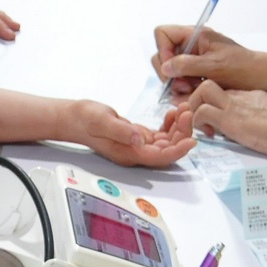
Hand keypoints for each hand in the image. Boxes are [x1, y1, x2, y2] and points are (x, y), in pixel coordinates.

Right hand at [62, 99, 194, 167]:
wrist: (74, 118)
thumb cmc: (85, 119)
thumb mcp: (102, 121)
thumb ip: (121, 131)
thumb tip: (140, 139)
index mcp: (129, 153)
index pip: (160, 157)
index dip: (178, 150)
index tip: (192, 140)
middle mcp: (136, 152)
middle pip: (168, 150)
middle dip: (182, 134)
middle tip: (188, 113)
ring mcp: (137, 145)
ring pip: (166, 142)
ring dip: (178, 128)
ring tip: (183, 109)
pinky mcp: (137, 136)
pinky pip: (160, 135)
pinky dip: (170, 125)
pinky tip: (172, 113)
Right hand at [152, 23, 266, 95]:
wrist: (261, 79)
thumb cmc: (243, 68)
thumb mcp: (214, 66)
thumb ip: (187, 65)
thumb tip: (165, 67)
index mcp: (195, 35)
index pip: (163, 33)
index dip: (163, 51)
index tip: (173, 69)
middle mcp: (191, 46)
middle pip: (163, 55)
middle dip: (170, 73)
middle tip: (184, 85)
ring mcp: (193, 60)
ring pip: (171, 72)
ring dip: (178, 84)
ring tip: (194, 90)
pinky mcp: (196, 74)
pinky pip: (181, 82)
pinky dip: (185, 90)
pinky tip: (197, 93)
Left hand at [176, 81, 266, 157]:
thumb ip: (265, 116)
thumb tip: (263, 125)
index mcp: (253, 96)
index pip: (226, 92)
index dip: (215, 102)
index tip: (216, 117)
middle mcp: (240, 96)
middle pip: (210, 85)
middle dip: (199, 99)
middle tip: (202, 118)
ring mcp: (233, 105)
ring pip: (201, 92)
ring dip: (195, 108)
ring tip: (202, 126)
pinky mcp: (228, 118)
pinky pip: (201, 112)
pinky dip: (198, 122)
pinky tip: (208, 134)